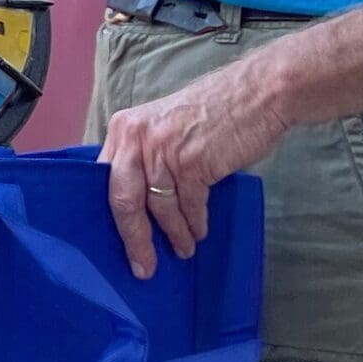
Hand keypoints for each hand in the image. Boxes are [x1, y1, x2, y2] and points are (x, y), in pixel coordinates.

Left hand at [97, 56, 289, 277]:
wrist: (258, 95)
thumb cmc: (213, 113)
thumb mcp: (164, 127)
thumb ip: (146, 156)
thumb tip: (137, 201)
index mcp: (124, 129)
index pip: (105, 180)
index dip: (110, 216)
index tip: (117, 243)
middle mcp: (137, 139)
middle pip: (123, 201)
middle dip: (134, 239)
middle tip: (144, 266)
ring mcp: (164, 151)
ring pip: (160, 208)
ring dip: (174, 234)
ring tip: (183, 248)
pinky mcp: (193, 163)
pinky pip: (189, 206)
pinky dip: (195, 223)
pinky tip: (199, 231)